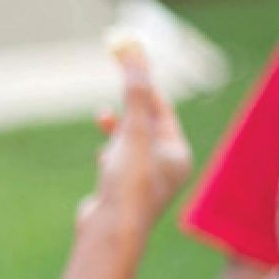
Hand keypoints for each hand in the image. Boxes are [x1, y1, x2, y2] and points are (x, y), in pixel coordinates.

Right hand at [82, 42, 192, 235]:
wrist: (110, 231)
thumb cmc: (127, 183)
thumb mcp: (132, 130)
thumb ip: (134, 90)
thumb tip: (132, 47)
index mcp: (178, 154)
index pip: (162, 112)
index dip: (144, 88)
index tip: (127, 67)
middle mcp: (166, 168)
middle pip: (148, 126)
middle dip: (130, 106)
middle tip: (117, 83)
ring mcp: (144, 183)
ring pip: (132, 145)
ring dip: (118, 128)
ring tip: (101, 115)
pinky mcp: (123, 195)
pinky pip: (120, 165)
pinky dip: (110, 152)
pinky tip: (100, 152)